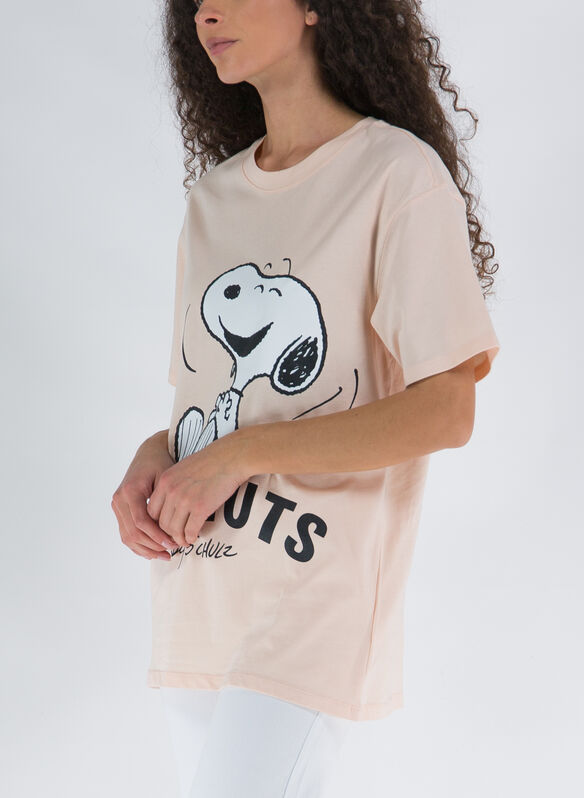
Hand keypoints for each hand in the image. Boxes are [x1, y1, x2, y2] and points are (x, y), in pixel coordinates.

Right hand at [111, 431, 176, 560]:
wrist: (149, 453)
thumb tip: (175, 530)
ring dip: (146, 549)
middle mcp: (119, 499)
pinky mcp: (119, 510)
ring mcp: (117, 505)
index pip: (141, 521)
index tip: (172, 544)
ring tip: (165, 556)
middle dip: (153, 546)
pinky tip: (153, 552)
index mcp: (130, 491)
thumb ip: (166, 503)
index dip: (156, 536)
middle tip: (172, 552)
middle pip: (133, 532)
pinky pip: (125, 533)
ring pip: (127, 536)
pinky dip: (138, 545)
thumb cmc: (161, 464)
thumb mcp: (166, 478)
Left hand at [146, 430, 250, 547]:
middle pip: (161, 523)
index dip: (157, 523)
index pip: (151, 511)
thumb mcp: (183, 469)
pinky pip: (190, 531)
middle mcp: (171, 491)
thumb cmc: (211, 462)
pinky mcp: (201, 508)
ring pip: (174, 530)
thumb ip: (174, 485)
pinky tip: (194, 537)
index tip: (166, 527)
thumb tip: (172, 505)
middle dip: (168, 535)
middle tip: (175, 539)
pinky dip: (191, 538)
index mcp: (165, 481)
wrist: (231, 457)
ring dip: (179, 539)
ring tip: (185, 541)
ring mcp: (185, 500)